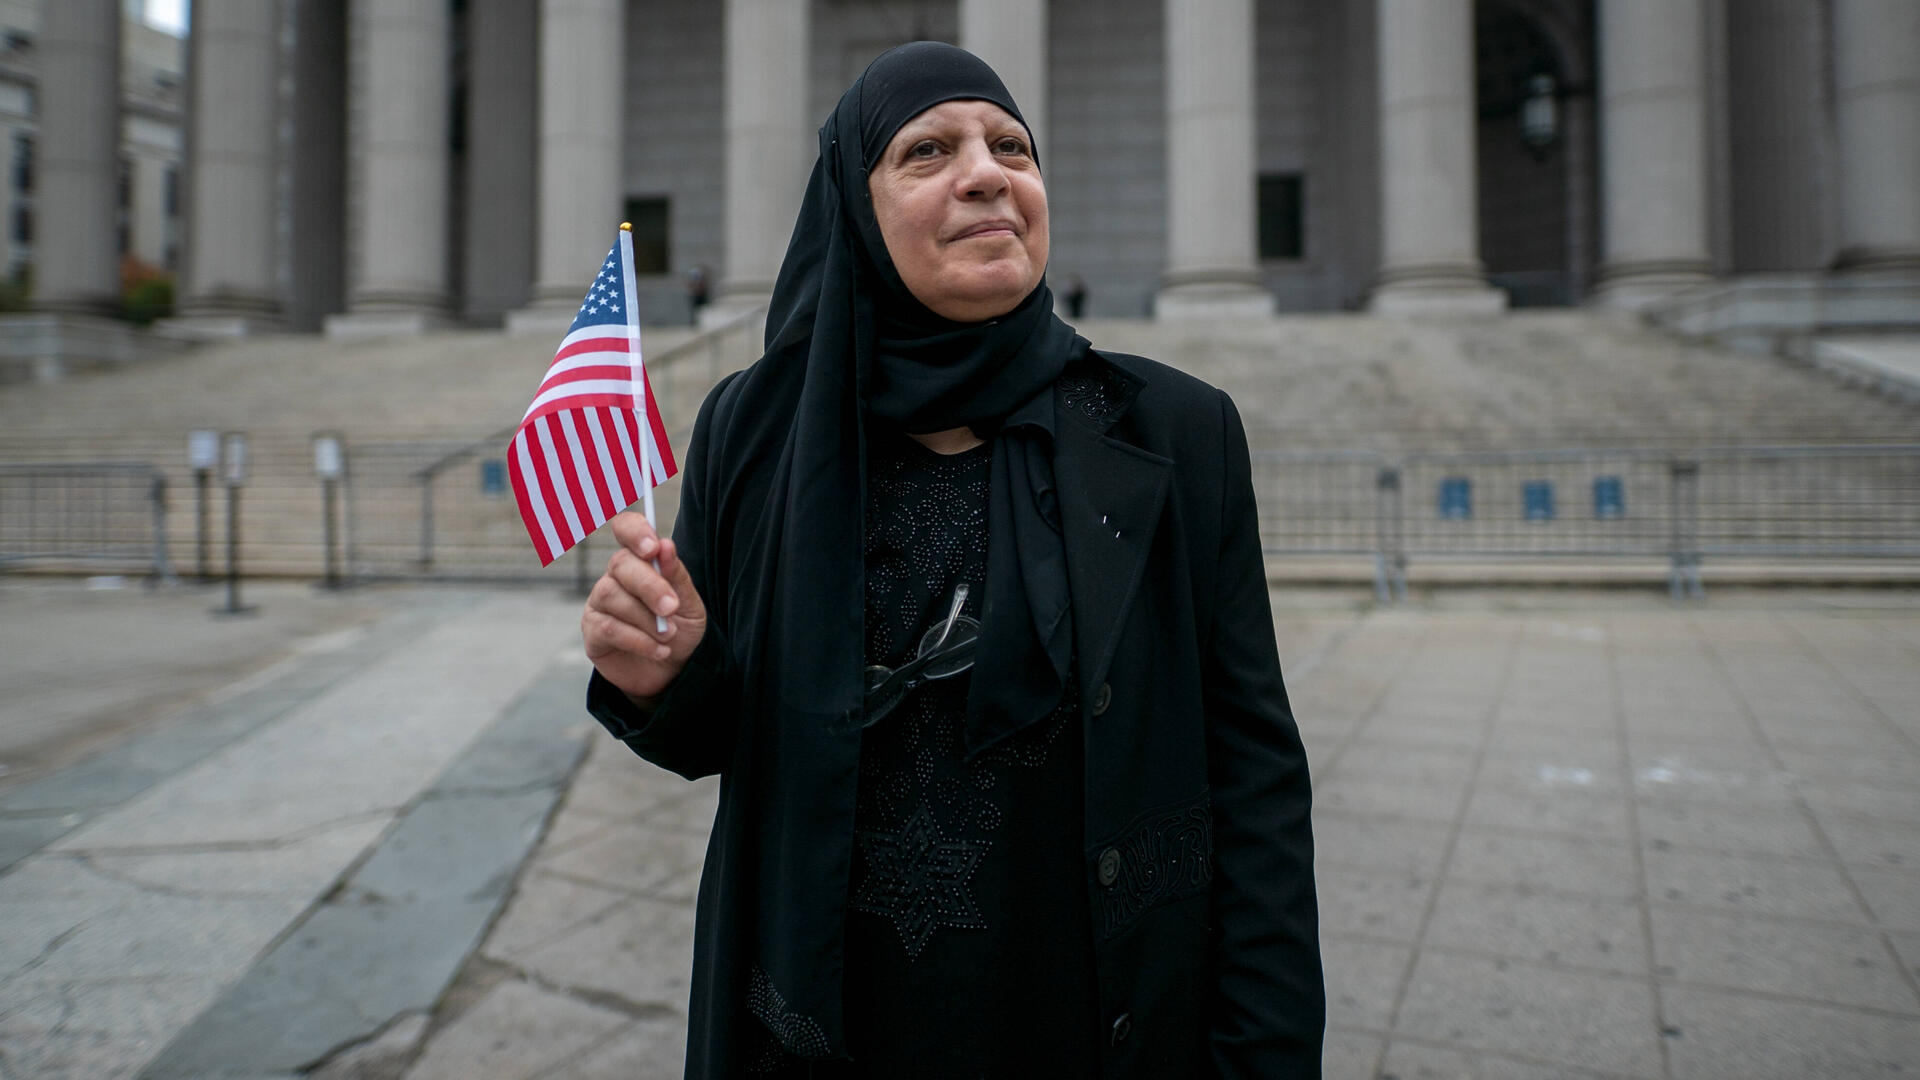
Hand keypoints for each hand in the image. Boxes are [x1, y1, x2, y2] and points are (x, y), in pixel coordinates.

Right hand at [582, 511, 708, 703]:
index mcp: (640, 560)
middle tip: (671, 607)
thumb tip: (665, 545)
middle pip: (620, 564)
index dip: (635, 531)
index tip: (653, 547)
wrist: (672, 671)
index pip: (626, 528)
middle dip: (650, 585)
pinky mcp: (593, 631)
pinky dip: (639, 640)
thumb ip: (677, 576)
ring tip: (669, 636)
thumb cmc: (680, 630)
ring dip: (646, 618)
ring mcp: (599, 603)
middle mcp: (615, 576)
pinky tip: (659, 650)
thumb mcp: (689, 604)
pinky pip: (608, 627)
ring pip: (612, 595)